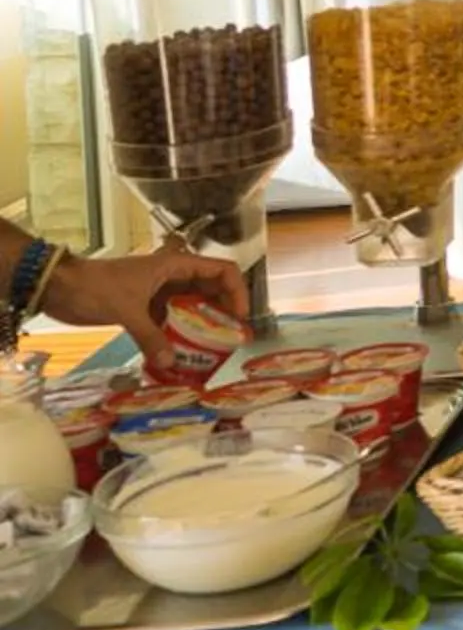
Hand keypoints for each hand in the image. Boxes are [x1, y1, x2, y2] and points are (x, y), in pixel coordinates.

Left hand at [42, 250, 246, 370]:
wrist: (58, 287)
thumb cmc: (95, 287)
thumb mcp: (126, 310)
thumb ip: (150, 336)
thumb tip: (169, 364)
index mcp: (176, 266)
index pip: (222, 270)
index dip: (237, 292)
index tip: (238, 318)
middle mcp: (173, 277)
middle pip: (211, 290)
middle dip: (223, 313)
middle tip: (229, 339)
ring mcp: (159, 292)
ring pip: (191, 307)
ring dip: (201, 326)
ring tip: (210, 350)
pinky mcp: (144, 307)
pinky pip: (170, 321)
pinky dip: (177, 336)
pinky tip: (178, 356)